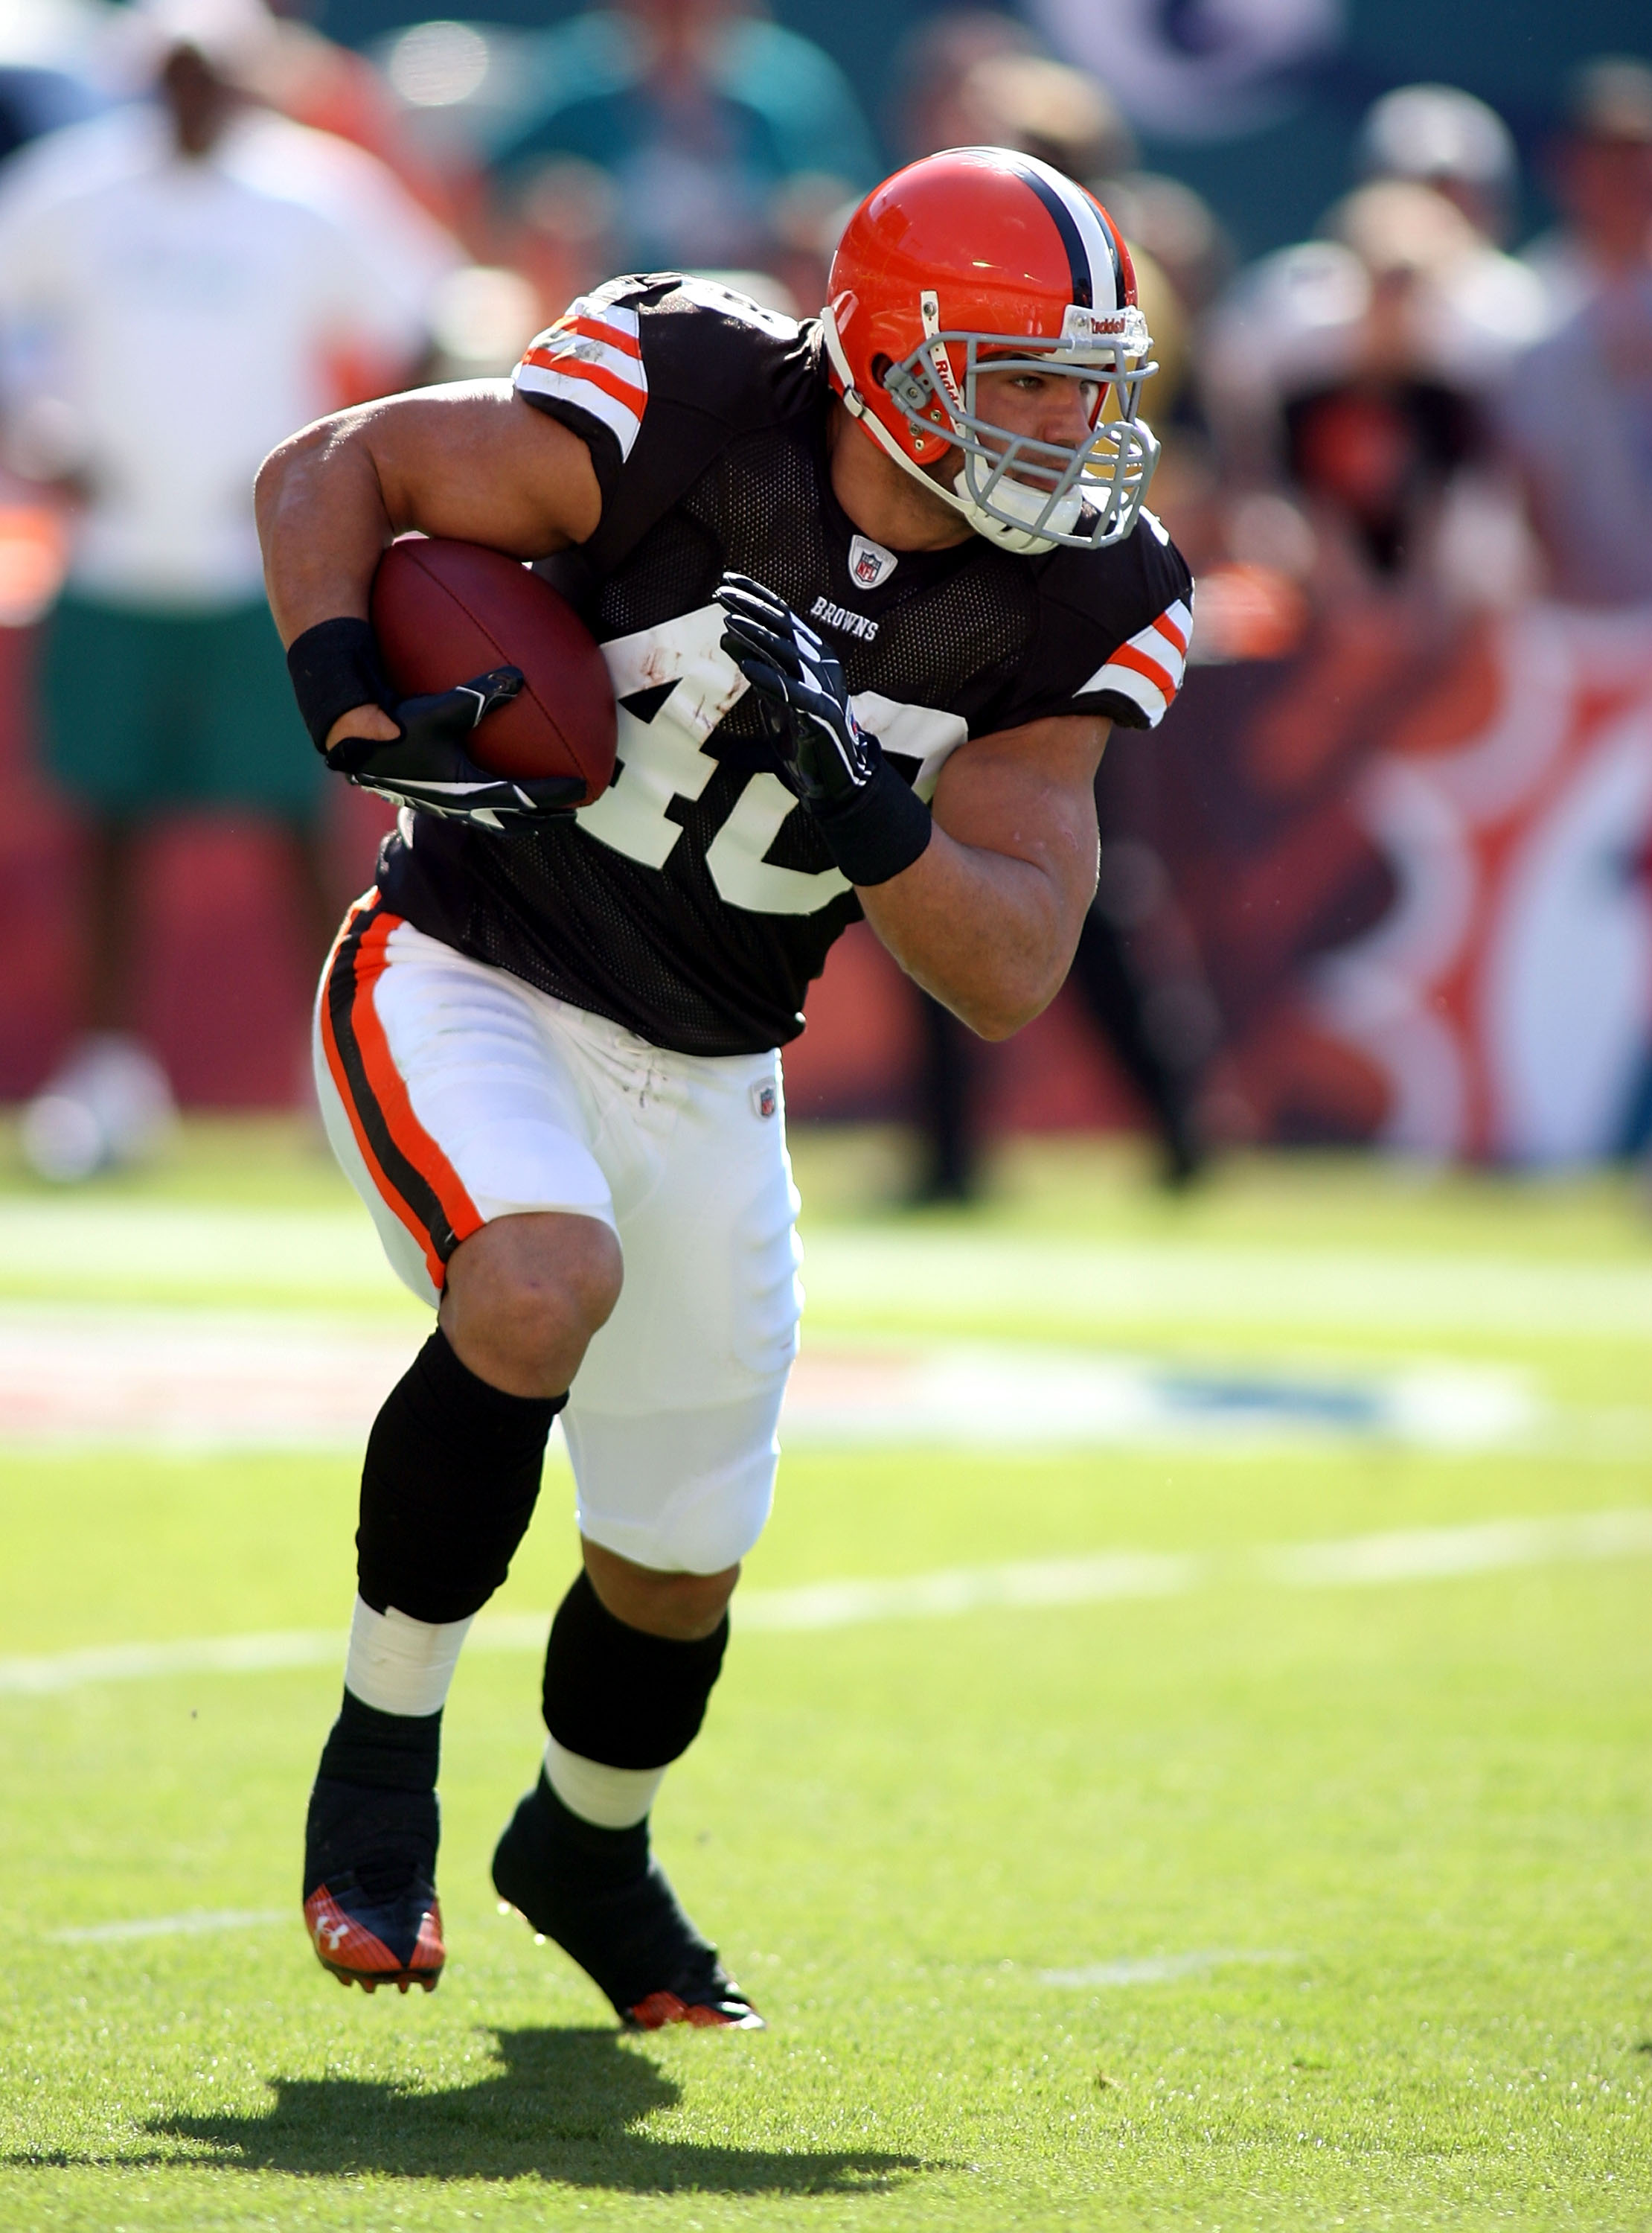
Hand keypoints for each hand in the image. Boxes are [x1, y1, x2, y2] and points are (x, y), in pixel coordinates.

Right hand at [323, 668, 585, 828]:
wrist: (354, 745)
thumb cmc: (395, 726)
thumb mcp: (438, 709)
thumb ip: (478, 695)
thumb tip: (518, 676)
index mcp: (466, 789)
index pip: (522, 797)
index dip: (553, 795)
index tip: (580, 791)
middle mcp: (460, 806)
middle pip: (514, 823)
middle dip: (544, 821)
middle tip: (572, 816)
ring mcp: (448, 808)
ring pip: (496, 823)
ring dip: (522, 821)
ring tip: (543, 815)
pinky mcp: (437, 802)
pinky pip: (479, 812)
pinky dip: (499, 810)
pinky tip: (501, 793)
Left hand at [714, 572, 932, 888]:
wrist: (834, 781)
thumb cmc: (803, 737)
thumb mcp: (773, 696)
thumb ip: (754, 666)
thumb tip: (727, 635)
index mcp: (815, 657)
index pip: (784, 618)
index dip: (757, 597)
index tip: (728, 582)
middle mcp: (823, 666)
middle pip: (784, 628)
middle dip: (752, 608)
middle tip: (722, 593)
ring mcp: (825, 689)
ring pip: (788, 654)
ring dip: (756, 636)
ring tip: (727, 622)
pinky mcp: (822, 716)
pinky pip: (793, 693)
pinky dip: (769, 679)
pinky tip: (745, 667)